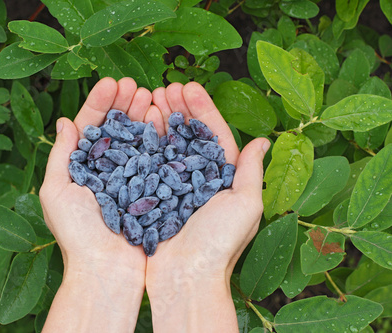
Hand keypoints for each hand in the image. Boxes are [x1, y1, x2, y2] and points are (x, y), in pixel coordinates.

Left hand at [40, 77, 152, 331]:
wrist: (107, 270)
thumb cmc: (77, 234)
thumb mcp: (56, 191)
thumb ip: (60, 155)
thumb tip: (64, 121)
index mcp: (80, 168)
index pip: (89, 127)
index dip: (99, 103)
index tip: (111, 82)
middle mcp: (105, 170)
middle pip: (114, 129)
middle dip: (122, 104)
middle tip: (133, 84)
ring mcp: (129, 178)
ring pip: (134, 139)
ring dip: (140, 115)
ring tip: (148, 94)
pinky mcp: (148, 189)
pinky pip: (152, 157)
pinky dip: (155, 137)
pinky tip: (160, 118)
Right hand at [146, 82, 270, 330]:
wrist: (185, 278)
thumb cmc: (219, 244)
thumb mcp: (246, 205)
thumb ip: (252, 172)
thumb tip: (264, 140)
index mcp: (224, 179)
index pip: (214, 135)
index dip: (203, 109)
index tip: (189, 86)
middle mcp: (199, 179)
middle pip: (189, 136)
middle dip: (179, 109)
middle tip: (165, 86)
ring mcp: (174, 186)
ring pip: (168, 145)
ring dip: (161, 120)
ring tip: (149, 98)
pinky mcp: (154, 195)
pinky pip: (150, 163)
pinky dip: (145, 142)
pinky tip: (139, 125)